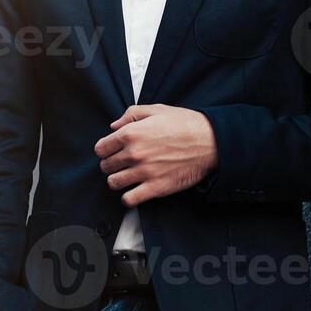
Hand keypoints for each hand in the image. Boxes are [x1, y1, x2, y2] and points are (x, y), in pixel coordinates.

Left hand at [94, 104, 217, 206]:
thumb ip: (131, 115)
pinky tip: (135, 191)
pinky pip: (129, 200)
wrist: (210, 141)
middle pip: (106, 166)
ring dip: (118, 181)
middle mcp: (134, 153)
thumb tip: (114, 126)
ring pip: (114, 183)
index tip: (111, 152)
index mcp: (131, 133)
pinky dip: (128, 198)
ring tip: (127, 177)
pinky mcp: (156, 187)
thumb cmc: (185, 124)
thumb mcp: (156, 110)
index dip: (105, 150)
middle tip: (122, 164)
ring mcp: (144, 172)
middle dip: (111, 165)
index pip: (100, 148)